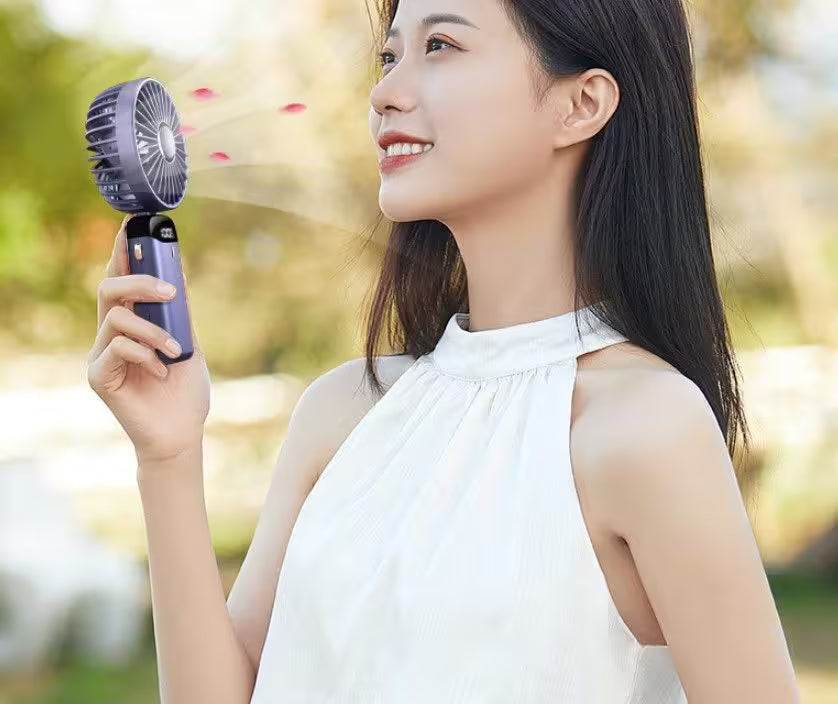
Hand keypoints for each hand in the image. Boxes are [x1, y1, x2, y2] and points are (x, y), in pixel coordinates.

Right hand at [86, 215, 210, 465]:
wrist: (182, 433)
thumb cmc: (184, 391)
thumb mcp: (189, 343)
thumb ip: (179, 312)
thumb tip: (178, 272)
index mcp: (133, 323)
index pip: (121, 279)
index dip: (124, 251)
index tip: (133, 224)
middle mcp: (111, 334)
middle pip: (109, 289)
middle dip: (140, 281)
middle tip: (170, 292)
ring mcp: (101, 355)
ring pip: (116, 318)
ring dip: (153, 330)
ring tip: (176, 351)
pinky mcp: (98, 376)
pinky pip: (117, 347)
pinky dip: (145, 355)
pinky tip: (161, 373)